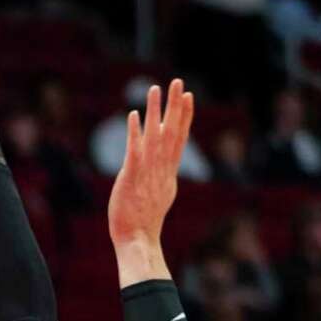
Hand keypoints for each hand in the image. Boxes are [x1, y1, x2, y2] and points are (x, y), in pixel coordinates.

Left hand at [107, 79, 194, 257]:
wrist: (137, 238)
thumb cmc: (146, 219)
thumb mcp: (162, 193)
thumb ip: (164, 174)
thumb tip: (168, 164)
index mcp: (168, 171)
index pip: (179, 138)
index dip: (185, 116)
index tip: (189, 96)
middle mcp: (161, 168)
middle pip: (172, 131)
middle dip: (175, 106)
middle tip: (179, 82)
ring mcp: (147, 171)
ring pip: (154, 136)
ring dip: (156, 112)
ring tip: (155, 89)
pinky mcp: (131, 176)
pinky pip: (134, 151)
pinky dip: (135, 133)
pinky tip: (135, 115)